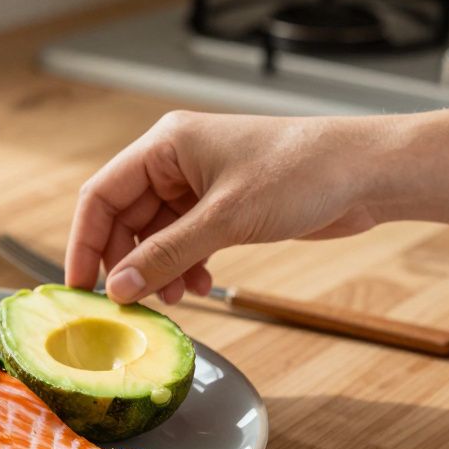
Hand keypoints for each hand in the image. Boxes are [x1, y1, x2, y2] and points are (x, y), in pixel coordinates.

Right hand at [66, 111, 386, 303]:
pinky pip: (184, 242)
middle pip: (125, 219)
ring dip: (160, 270)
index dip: (85, 242)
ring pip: (155, 236)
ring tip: (176, 298)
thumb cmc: (302, 172)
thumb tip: (118, 287)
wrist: (369, 173)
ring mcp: (199, 185)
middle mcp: (175, 162)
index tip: (80, 286)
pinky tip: (201, 286)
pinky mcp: (223, 207)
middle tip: (132, 303)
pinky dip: (185, 267)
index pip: (100, 195)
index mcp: (165, 145)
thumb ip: (166, 255)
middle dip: (128, 263)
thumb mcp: (225, 218)